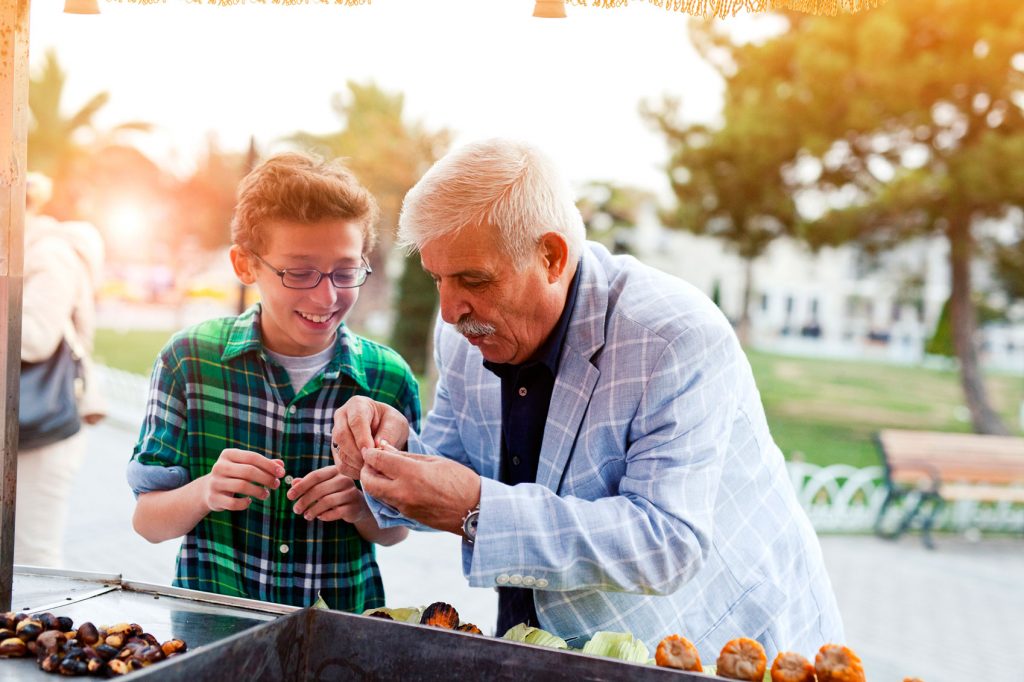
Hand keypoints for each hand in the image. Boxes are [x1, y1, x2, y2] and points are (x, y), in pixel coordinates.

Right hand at [201, 449, 283, 512]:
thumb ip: (264, 464)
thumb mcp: (246, 466)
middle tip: (276, 485)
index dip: (269, 465)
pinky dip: (245, 503)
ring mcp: (215, 483)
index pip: (252, 457)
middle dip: (266, 478)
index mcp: (228, 454)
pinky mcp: (213, 498)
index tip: (281, 473)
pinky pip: (234, 503)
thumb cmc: (234, 475)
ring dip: (259, 491)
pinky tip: (249, 501)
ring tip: (266, 494)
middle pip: (248, 471)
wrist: (208, 490)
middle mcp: (219, 467)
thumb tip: (281, 465)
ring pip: (242, 486)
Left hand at [286, 465, 369, 523]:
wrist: (358, 505)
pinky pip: (336, 512)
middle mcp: (344, 480)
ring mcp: (351, 493)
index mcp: (335, 471)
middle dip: (304, 501)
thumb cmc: (336, 493)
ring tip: (306, 516)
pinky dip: (325, 516)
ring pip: (327, 501)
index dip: (301, 486)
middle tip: (296, 510)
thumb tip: (293, 483)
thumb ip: (308, 484)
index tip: (289, 496)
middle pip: (319, 489)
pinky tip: (319, 517)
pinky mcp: (354, 506)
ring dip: (313, 510)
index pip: (315, 476)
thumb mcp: (322, 486)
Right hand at [331, 396, 410, 478]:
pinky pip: (341, 464)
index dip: (362, 438)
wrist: (385, 430)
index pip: (355, 421)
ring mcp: (336, 434)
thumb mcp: (396, 423)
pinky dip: (354, 471)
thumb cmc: (391, 423)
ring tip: (374, 468)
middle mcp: (341, 417)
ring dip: (357, 464)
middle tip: (373, 463)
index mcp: (357, 404)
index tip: (372, 451)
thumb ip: (388, 432)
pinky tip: (367, 471)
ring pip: (340, 452)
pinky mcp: (336, 450)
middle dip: (358, 453)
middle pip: (342, 436)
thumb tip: (377, 446)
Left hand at [360, 441, 480, 534]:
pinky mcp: (407, 516)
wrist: (473, 510)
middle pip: (369, 481)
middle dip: (366, 470)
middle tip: (372, 463)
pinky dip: (384, 493)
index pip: (378, 460)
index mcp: (411, 473)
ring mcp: (404, 506)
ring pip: (376, 494)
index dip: (370, 452)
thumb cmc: (459, 480)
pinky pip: (388, 503)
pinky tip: (394, 485)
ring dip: (373, 483)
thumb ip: (406, 456)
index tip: (371, 449)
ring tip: (383, 473)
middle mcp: (403, 491)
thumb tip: (384, 448)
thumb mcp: (434, 461)